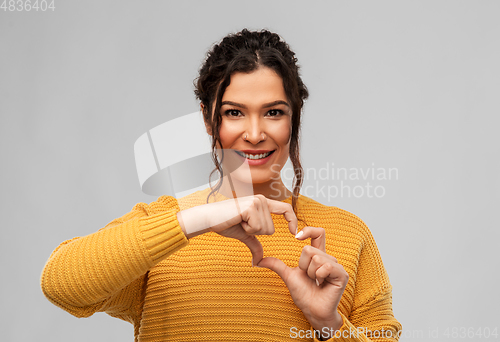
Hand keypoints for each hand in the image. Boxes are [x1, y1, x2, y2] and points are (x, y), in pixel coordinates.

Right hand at [177, 195, 296, 265]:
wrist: (208, 218)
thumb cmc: (225, 223)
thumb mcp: (244, 235)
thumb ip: (255, 244)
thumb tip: (259, 262)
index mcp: (263, 203)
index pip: (286, 209)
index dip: (292, 221)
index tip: (295, 233)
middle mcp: (261, 199)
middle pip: (271, 229)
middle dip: (256, 233)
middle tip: (241, 225)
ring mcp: (256, 202)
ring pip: (265, 230)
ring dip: (250, 231)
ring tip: (239, 222)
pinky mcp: (250, 207)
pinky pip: (257, 228)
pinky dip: (246, 230)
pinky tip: (237, 222)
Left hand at [257, 226, 347, 333]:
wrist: (312, 311)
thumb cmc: (304, 294)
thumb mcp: (288, 276)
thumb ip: (276, 265)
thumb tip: (257, 261)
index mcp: (318, 256)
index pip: (318, 233)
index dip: (308, 230)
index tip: (296, 237)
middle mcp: (329, 259)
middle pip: (309, 249)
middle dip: (303, 266)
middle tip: (309, 278)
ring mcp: (336, 266)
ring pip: (316, 258)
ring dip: (311, 273)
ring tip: (316, 282)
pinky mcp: (341, 275)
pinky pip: (326, 267)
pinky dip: (318, 276)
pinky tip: (321, 284)